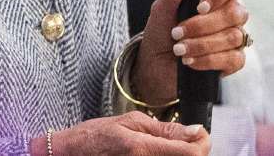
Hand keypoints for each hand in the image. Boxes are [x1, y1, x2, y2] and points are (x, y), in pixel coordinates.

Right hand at [32, 112, 208, 155]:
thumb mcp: (130, 121)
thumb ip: (164, 128)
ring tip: (170, 144)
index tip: (200, 134)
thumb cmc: (95, 136)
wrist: (70, 154)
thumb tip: (194, 131)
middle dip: (194, 150)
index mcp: (143, 149)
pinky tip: (159, 152)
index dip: (203, 143)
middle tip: (186, 138)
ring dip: (181, 154)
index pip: (192, 154)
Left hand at [134, 0, 247, 102]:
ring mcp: (235, 36)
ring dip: (202, 45)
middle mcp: (230, 12)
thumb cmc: (162, 32)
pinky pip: (234, 59)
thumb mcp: (163, 9)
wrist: (156, 65)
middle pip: (235, 13)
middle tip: (178, 32)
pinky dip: (209, 60)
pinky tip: (191, 61)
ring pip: (234, 36)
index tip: (200, 6)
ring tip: (179, 49)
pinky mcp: (234, 60)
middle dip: (203, 26)